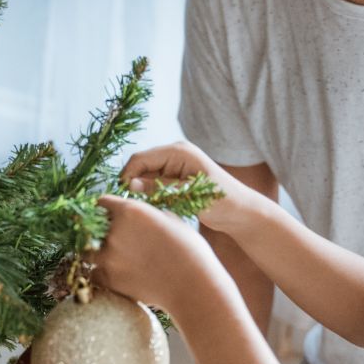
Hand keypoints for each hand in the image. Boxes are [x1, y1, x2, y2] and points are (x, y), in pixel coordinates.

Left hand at [90, 194, 220, 313]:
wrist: (192, 285)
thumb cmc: (190, 250)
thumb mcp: (172, 221)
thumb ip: (151, 215)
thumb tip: (147, 216)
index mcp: (130, 211)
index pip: (102, 202)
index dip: (105, 208)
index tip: (107, 215)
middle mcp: (113, 231)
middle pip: (92, 226)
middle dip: (99, 231)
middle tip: (112, 239)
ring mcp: (108, 257)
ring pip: (87, 251)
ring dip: (96, 253)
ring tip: (112, 259)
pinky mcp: (108, 279)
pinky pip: (93, 274)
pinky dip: (100, 275)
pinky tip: (114, 275)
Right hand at [120, 142, 268, 233]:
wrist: (241, 212)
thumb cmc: (222, 200)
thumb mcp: (189, 194)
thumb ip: (160, 188)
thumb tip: (130, 185)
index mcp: (178, 152)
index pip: (141, 159)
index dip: (127, 175)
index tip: (121, 196)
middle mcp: (174, 155)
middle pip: (140, 166)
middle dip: (133, 184)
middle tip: (130, 205)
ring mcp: (174, 167)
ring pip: (145, 177)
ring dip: (142, 192)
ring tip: (143, 208)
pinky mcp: (174, 179)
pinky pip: (153, 185)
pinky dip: (150, 195)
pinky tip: (153, 208)